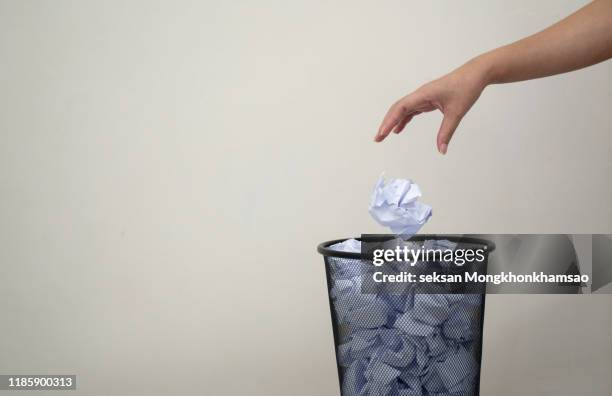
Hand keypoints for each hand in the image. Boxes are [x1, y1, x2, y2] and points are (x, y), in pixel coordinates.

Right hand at [375, 59, 489, 153]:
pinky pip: (411, 110)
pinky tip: (399, 129)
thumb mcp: (456, 113)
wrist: (475, 74)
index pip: (401, 108)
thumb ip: (447, 132)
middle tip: (378, 138)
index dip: (390, 121)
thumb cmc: (466, 87)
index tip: (382, 133)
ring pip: (403, 110)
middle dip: (386, 123)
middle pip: (397, 109)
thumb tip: (441, 150)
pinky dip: (404, 120)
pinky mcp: (428, 100)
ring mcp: (423, 97)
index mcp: (423, 94)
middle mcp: (420, 95)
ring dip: (393, 122)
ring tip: (384, 135)